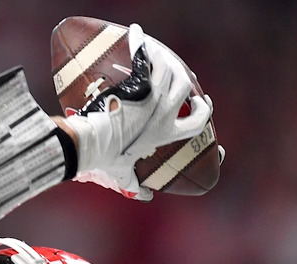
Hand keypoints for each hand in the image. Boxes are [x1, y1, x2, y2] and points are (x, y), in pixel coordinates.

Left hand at [62, 23, 212, 200]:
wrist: (90, 144)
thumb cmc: (106, 160)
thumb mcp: (124, 175)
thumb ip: (136, 185)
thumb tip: (146, 197)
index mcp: (167, 135)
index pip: (198, 123)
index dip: (205, 111)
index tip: (205, 101)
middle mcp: (166, 115)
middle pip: (185, 88)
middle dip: (185, 79)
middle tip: (181, 73)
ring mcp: (154, 100)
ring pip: (170, 70)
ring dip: (165, 59)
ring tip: (156, 53)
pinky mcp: (139, 86)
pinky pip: (146, 59)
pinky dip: (142, 45)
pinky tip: (136, 33)